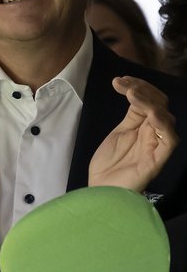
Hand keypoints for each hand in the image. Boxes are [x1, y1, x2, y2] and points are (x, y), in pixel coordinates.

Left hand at [89, 76, 178, 191]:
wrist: (100, 191)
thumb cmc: (108, 165)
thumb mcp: (119, 134)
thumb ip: (131, 116)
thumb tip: (135, 91)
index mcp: (144, 126)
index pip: (150, 101)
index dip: (138, 87)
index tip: (119, 80)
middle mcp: (153, 134)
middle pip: (159, 105)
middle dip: (142, 90)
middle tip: (123, 84)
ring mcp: (156, 146)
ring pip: (165, 119)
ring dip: (150, 102)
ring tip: (132, 94)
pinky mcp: (157, 160)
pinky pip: (169, 140)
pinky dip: (163, 126)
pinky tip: (151, 114)